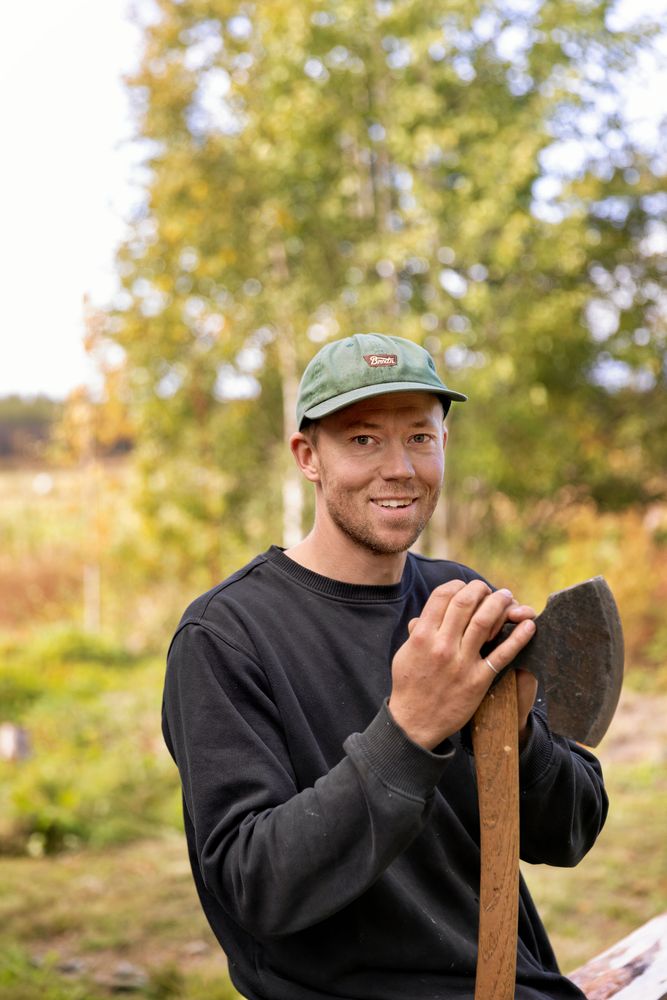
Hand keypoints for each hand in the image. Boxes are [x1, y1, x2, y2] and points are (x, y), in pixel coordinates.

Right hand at [388, 580, 535, 749]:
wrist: (415, 724)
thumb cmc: (409, 686)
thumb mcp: (404, 654)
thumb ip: (416, 633)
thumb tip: (423, 618)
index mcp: (422, 635)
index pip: (443, 596)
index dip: (457, 585)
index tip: (465, 587)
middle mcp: (441, 645)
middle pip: (465, 602)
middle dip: (480, 589)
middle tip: (489, 589)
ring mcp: (461, 662)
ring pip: (484, 622)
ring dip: (499, 604)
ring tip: (507, 597)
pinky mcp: (478, 680)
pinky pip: (502, 654)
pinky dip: (518, 637)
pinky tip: (528, 625)